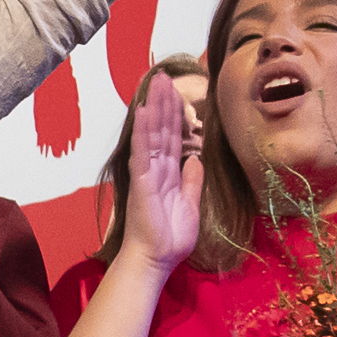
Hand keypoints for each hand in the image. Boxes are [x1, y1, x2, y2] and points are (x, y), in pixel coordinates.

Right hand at [117, 64, 201, 265]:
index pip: (173, 138)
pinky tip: (143, 109)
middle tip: (165, 76)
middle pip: (161, 129)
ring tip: (157, 82)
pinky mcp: (140, 179)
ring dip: (154, 106)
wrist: (155, 260)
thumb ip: (193, 182)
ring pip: (152, 133)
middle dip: (164, 102)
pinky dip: (142, 129)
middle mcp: (156, 169)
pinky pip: (142, 150)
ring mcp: (147, 172)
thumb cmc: (170, 239)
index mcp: (169, 175)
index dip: (175, 116)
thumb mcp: (191, 206)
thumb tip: (196, 159)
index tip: (178, 94)